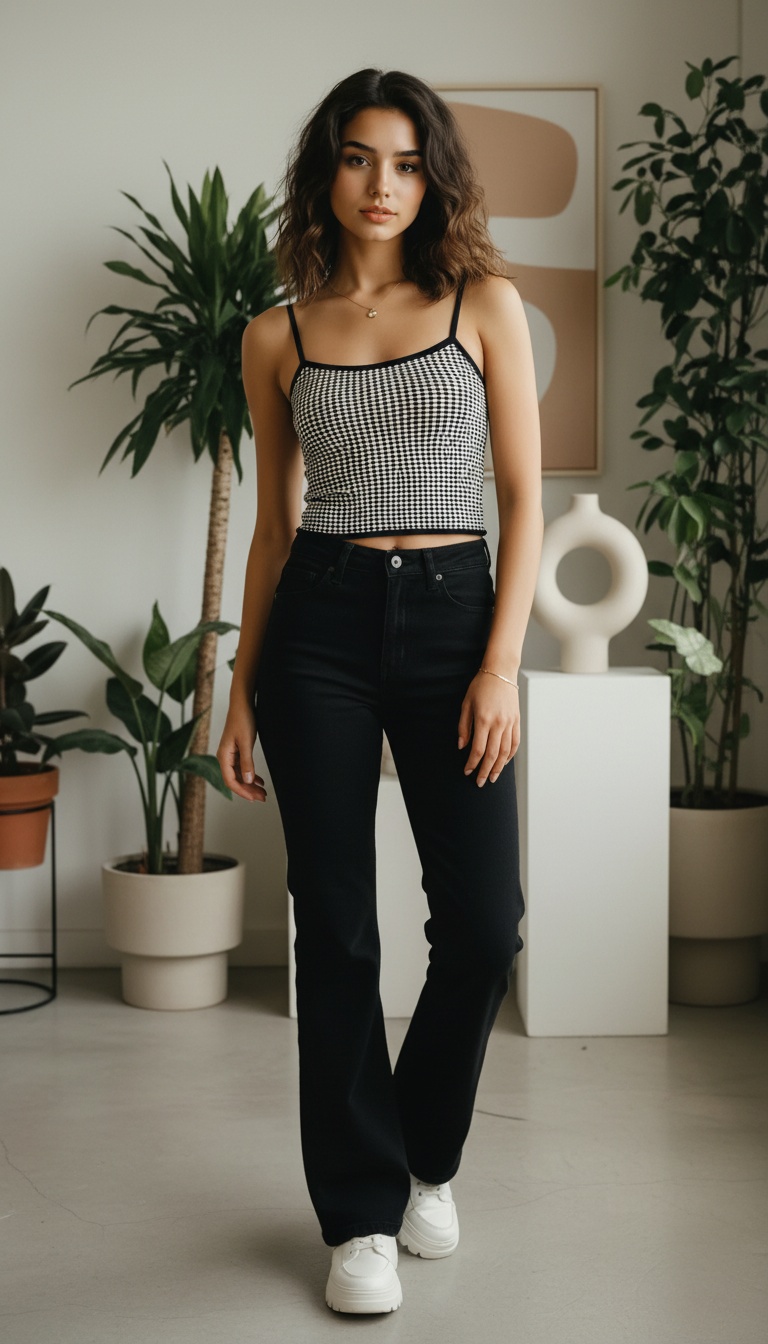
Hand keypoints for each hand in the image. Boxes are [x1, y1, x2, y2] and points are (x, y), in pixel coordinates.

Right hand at [216, 700, 267, 802]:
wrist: (243, 703)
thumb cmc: (243, 719)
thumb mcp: (246, 742)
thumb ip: (247, 762)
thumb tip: (248, 781)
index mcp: (223, 756)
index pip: (230, 780)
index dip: (242, 791)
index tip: (253, 798)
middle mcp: (225, 757)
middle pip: (235, 780)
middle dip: (248, 790)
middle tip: (262, 798)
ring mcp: (231, 754)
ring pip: (240, 775)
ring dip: (250, 784)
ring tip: (263, 792)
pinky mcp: (237, 750)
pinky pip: (242, 768)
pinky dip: (251, 775)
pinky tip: (259, 781)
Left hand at [457, 670, 519, 786]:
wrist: (501, 672)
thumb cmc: (480, 686)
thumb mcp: (466, 704)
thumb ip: (463, 726)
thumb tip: (462, 746)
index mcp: (483, 720)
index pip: (478, 749)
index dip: (472, 763)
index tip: (467, 771)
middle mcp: (498, 724)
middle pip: (493, 755)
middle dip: (485, 771)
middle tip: (480, 782)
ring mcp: (510, 723)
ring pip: (505, 752)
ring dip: (498, 767)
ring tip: (492, 777)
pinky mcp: (516, 721)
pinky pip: (515, 743)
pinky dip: (510, 755)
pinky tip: (504, 763)